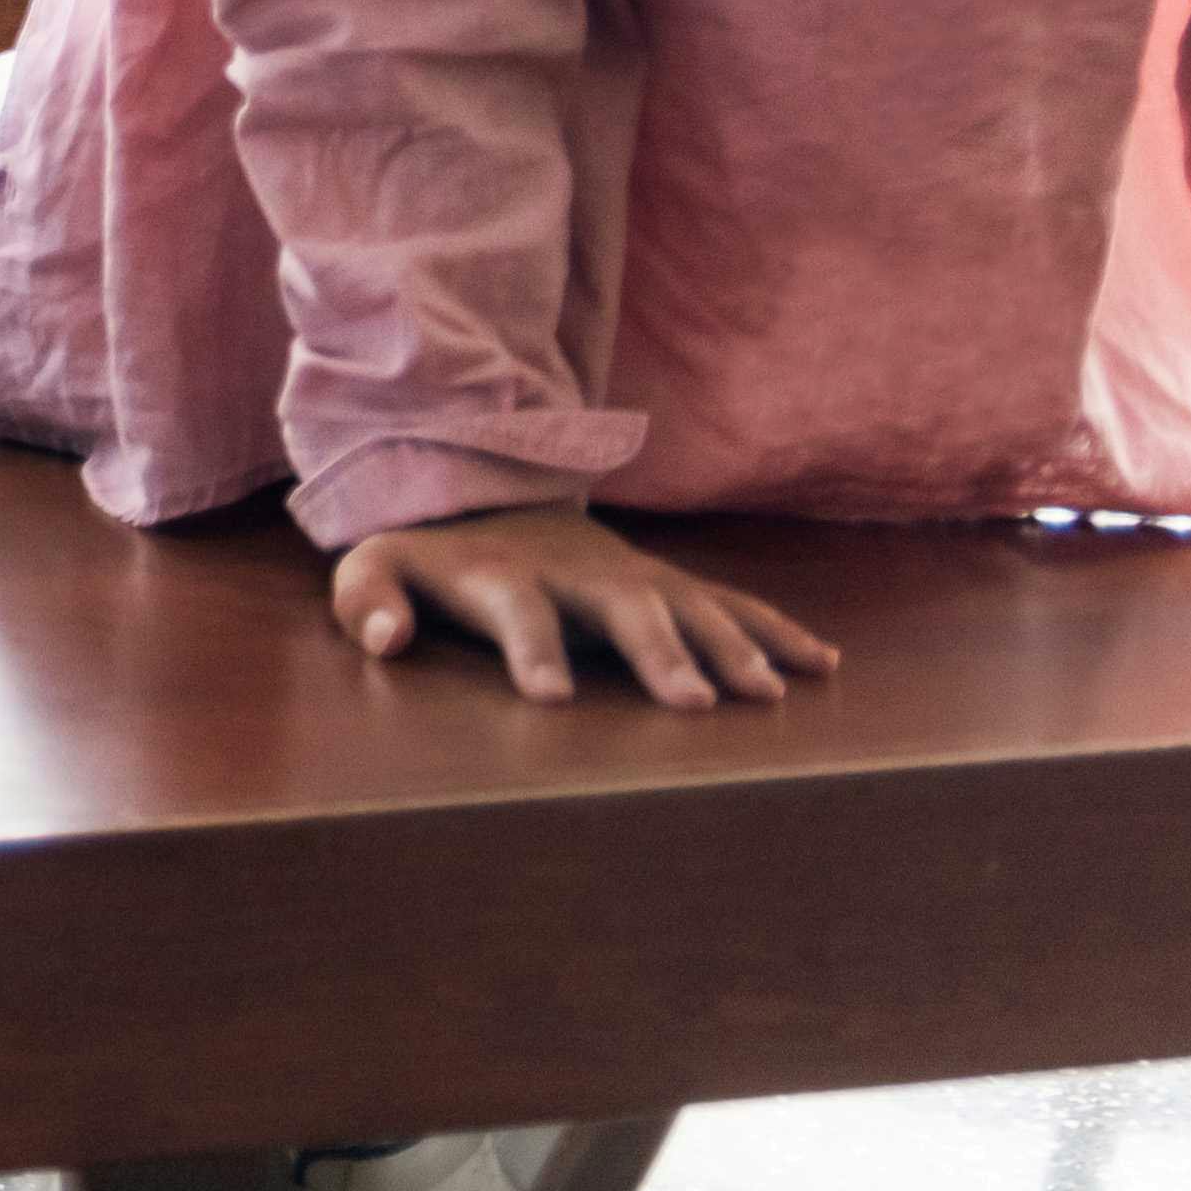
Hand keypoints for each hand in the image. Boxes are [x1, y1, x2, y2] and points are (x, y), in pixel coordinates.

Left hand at [328, 505, 845, 709]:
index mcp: (506, 577)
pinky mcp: (668, 582)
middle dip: (659, 654)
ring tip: (767, 695)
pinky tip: (821, 663)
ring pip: (691, 607)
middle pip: (625, 611)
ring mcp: (633, 576)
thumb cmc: (428, 552)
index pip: (519, 615)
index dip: (533, 652)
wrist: (482, 487)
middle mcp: (582, 574)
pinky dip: (777, 630)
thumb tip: (384, 638)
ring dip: (732, 647)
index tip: (552, 696)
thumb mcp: (377, 564)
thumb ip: (369, 598)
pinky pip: (731, 602)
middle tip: (691, 704)